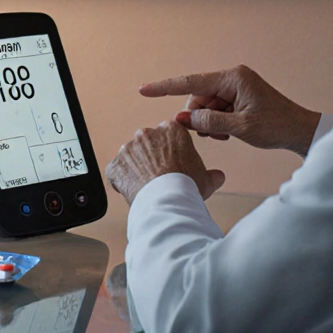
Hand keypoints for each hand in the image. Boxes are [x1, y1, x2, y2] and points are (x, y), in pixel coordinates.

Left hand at [105, 121, 224, 204]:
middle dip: (152, 157)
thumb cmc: (186, 187)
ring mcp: (128, 148)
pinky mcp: (115, 165)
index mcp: (171, 130)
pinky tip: (134, 190)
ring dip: (137, 168)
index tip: (174, 163)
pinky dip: (122, 180)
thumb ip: (212, 174)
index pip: (169, 135)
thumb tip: (218, 176)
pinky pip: (117, 171)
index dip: (172, 151)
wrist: (166, 202)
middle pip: (148, 144)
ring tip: (148, 186)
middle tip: (161, 176)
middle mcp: (147, 133)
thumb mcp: (207, 179)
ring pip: (132, 157)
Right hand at [140, 65, 320, 155]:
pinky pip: (215, 109)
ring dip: (209, 123)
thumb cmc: (276, 126)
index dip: (164, 87)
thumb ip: (209, 122)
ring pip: (205, 106)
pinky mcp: (238, 97)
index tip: (143, 89)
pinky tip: (229, 133)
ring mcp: (235, 87)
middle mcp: (232, 78)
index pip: (191, 82)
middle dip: (199, 117)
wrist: (300, 131)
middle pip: (197, 97)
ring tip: (226, 135)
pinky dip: (217, 123)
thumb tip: (183, 118)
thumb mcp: (240, 128)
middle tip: (214, 136)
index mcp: (233, 78)